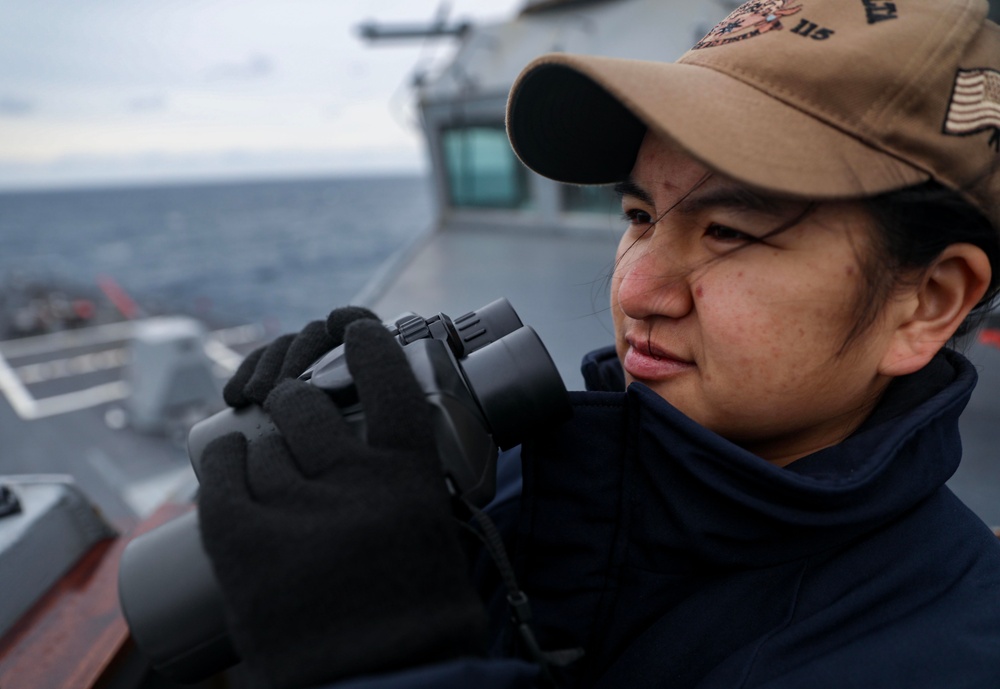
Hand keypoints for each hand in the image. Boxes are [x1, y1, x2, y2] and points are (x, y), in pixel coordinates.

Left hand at [198, 319, 487, 688]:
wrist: (381, 687)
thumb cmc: (419, 623)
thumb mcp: (438, 538)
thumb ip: (412, 490)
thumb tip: (388, 459)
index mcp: (410, 476)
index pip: (387, 378)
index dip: (365, 341)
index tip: (351, 327)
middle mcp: (353, 479)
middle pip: (305, 404)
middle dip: (294, 400)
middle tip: (294, 417)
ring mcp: (294, 507)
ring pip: (262, 441)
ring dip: (260, 442)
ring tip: (265, 464)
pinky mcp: (242, 538)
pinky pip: (221, 470)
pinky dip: (221, 455)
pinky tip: (225, 453)